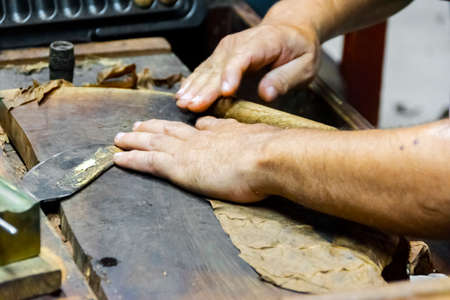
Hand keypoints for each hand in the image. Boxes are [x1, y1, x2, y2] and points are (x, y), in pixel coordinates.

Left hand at [113, 117, 280, 202]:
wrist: (266, 157)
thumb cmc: (270, 152)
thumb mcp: (259, 137)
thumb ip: (245, 135)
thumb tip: (238, 131)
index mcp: (221, 132)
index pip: (196, 128)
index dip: (182, 126)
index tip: (174, 125)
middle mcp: (200, 138)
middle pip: (169, 130)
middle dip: (151, 127)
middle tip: (136, 125)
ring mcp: (187, 151)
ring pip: (153, 143)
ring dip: (134, 140)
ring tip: (119, 138)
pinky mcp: (178, 168)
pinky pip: (148, 162)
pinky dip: (131, 159)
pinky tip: (118, 159)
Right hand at [175, 23, 319, 111]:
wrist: (289, 31)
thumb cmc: (298, 50)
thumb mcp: (304, 66)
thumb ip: (285, 79)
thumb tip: (266, 94)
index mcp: (265, 41)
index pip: (244, 57)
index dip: (232, 73)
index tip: (225, 91)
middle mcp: (240, 43)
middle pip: (220, 66)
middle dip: (205, 87)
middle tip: (193, 106)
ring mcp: (228, 49)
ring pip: (208, 69)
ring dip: (194, 87)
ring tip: (183, 103)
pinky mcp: (221, 57)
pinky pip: (204, 70)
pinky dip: (193, 83)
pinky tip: (183, 94)